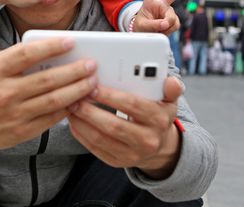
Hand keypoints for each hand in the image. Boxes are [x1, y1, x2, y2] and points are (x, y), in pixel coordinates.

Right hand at [0, 37, 98, 169]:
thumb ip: (14, 57)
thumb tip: (48, 47)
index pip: (26, 55)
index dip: (51, 47)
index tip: (71, 41)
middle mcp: (4, 93)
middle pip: (47, 80)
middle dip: (74, 71)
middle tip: (91, 64)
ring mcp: (14, 115)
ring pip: (54, 100)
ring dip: (77, 90)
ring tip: (92, 81)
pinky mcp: (22, 132)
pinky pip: (52, 118)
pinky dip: (68, 108)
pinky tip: (79, 100)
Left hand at [68, 76, 183, 179]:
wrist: (160, 148)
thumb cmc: (159, 117)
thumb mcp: (169, 102)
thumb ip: (171, 89)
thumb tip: (172, 82)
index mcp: (159, 120)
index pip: (131, 106)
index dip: (110, 96)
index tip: (93, 86)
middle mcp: (147, 140)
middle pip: (112, 125)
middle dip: (89, 110)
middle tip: (75, 96)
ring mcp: (131, 154)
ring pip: (100, 139)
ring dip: (81, 122)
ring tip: (71, 106)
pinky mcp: (118, 162)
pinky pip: (95, 149)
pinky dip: (81, 134)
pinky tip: (74, 120)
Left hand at [133, 0, 196, 35]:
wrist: (147, 34)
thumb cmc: (142, 27)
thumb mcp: (143, 26)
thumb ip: (153, 24)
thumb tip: (166, 23)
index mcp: (150, 2)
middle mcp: (161, 4)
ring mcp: (169, 11)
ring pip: (172, 18)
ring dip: (166, 27)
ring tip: (158, 30)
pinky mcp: (174, 19)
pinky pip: (175, 25)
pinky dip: (169, 30)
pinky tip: (164, 31)